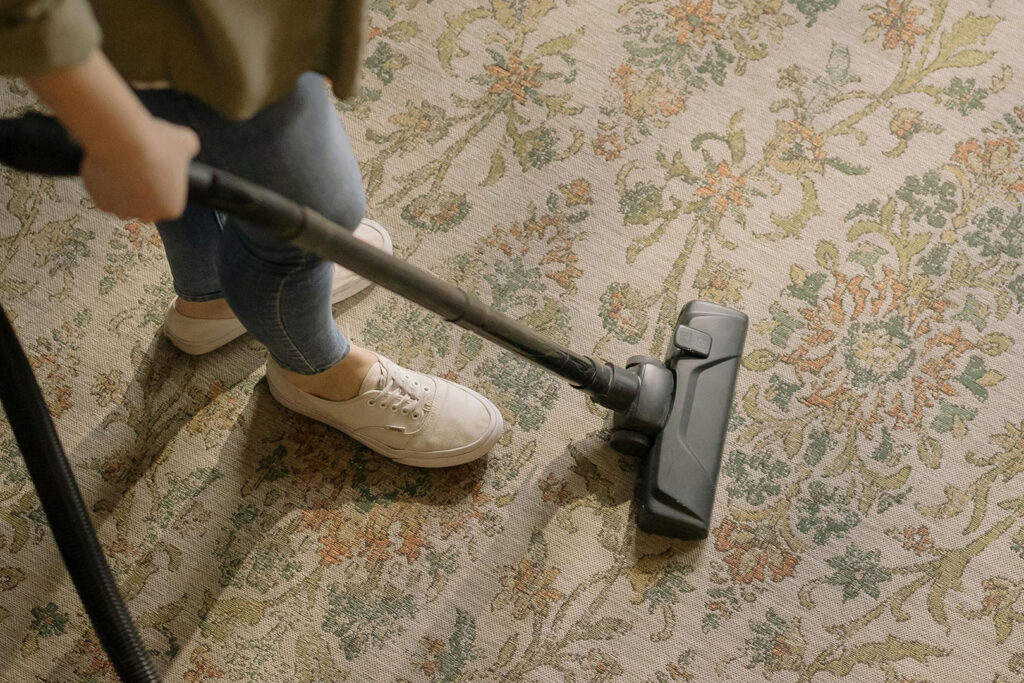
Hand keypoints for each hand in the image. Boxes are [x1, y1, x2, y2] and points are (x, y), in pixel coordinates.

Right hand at [25, 51, 199, 221]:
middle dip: (137, 182)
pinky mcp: (96, 199)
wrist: (124, 140)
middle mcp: (145, 215)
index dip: (158, 181)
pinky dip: (99, 176)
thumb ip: (189, 146)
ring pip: (117, 194)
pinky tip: (104, 160)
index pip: (166, 200)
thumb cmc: (157, 143)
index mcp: (170, 207)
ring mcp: (119, 209)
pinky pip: (99, 189)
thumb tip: (190, 144)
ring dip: (117, 179)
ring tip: (119, 158)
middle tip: (134, 162)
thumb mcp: (184, 141)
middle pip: (140, 200)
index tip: (152, 167)